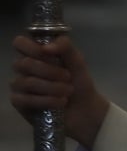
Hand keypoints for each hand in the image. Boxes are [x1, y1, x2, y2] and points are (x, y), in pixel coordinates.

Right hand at [12, 35, 108, 149]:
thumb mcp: (77, 62)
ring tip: (68, 91)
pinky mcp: (19, 102)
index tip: (49, 53)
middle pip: (23, 63)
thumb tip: (47, 47)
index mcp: (36, 53)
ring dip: (51, 87)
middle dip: (49, 70)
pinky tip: (60, 102)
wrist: (84, 108)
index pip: (20, 43)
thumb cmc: (79, 81)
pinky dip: (45, 100)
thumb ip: (65, 47)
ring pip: (25, 82)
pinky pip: (23, 99)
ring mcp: (19, 85)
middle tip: (68, 77)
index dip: (32, 47)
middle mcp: (24, 68)